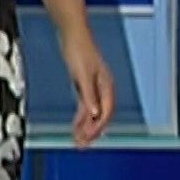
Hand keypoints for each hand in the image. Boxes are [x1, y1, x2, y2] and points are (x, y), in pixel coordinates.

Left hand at [60, 27, 113, 147]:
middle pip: (101, 116)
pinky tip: (76, 126)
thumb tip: (94, 113)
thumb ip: (88, 94)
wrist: (73, 34)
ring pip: (93, 113)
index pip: (106, 112)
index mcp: (106, 86)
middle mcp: (103, 88)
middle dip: (93, 132)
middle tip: (82, 145)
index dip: (98, 127)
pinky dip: (81, 117)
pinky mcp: (86, 85)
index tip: (88, 138)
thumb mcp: (82, 74)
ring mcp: (95, 87)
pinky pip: (86, 106)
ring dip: (86, 127)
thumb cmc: (79, 50)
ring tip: (78, 141)